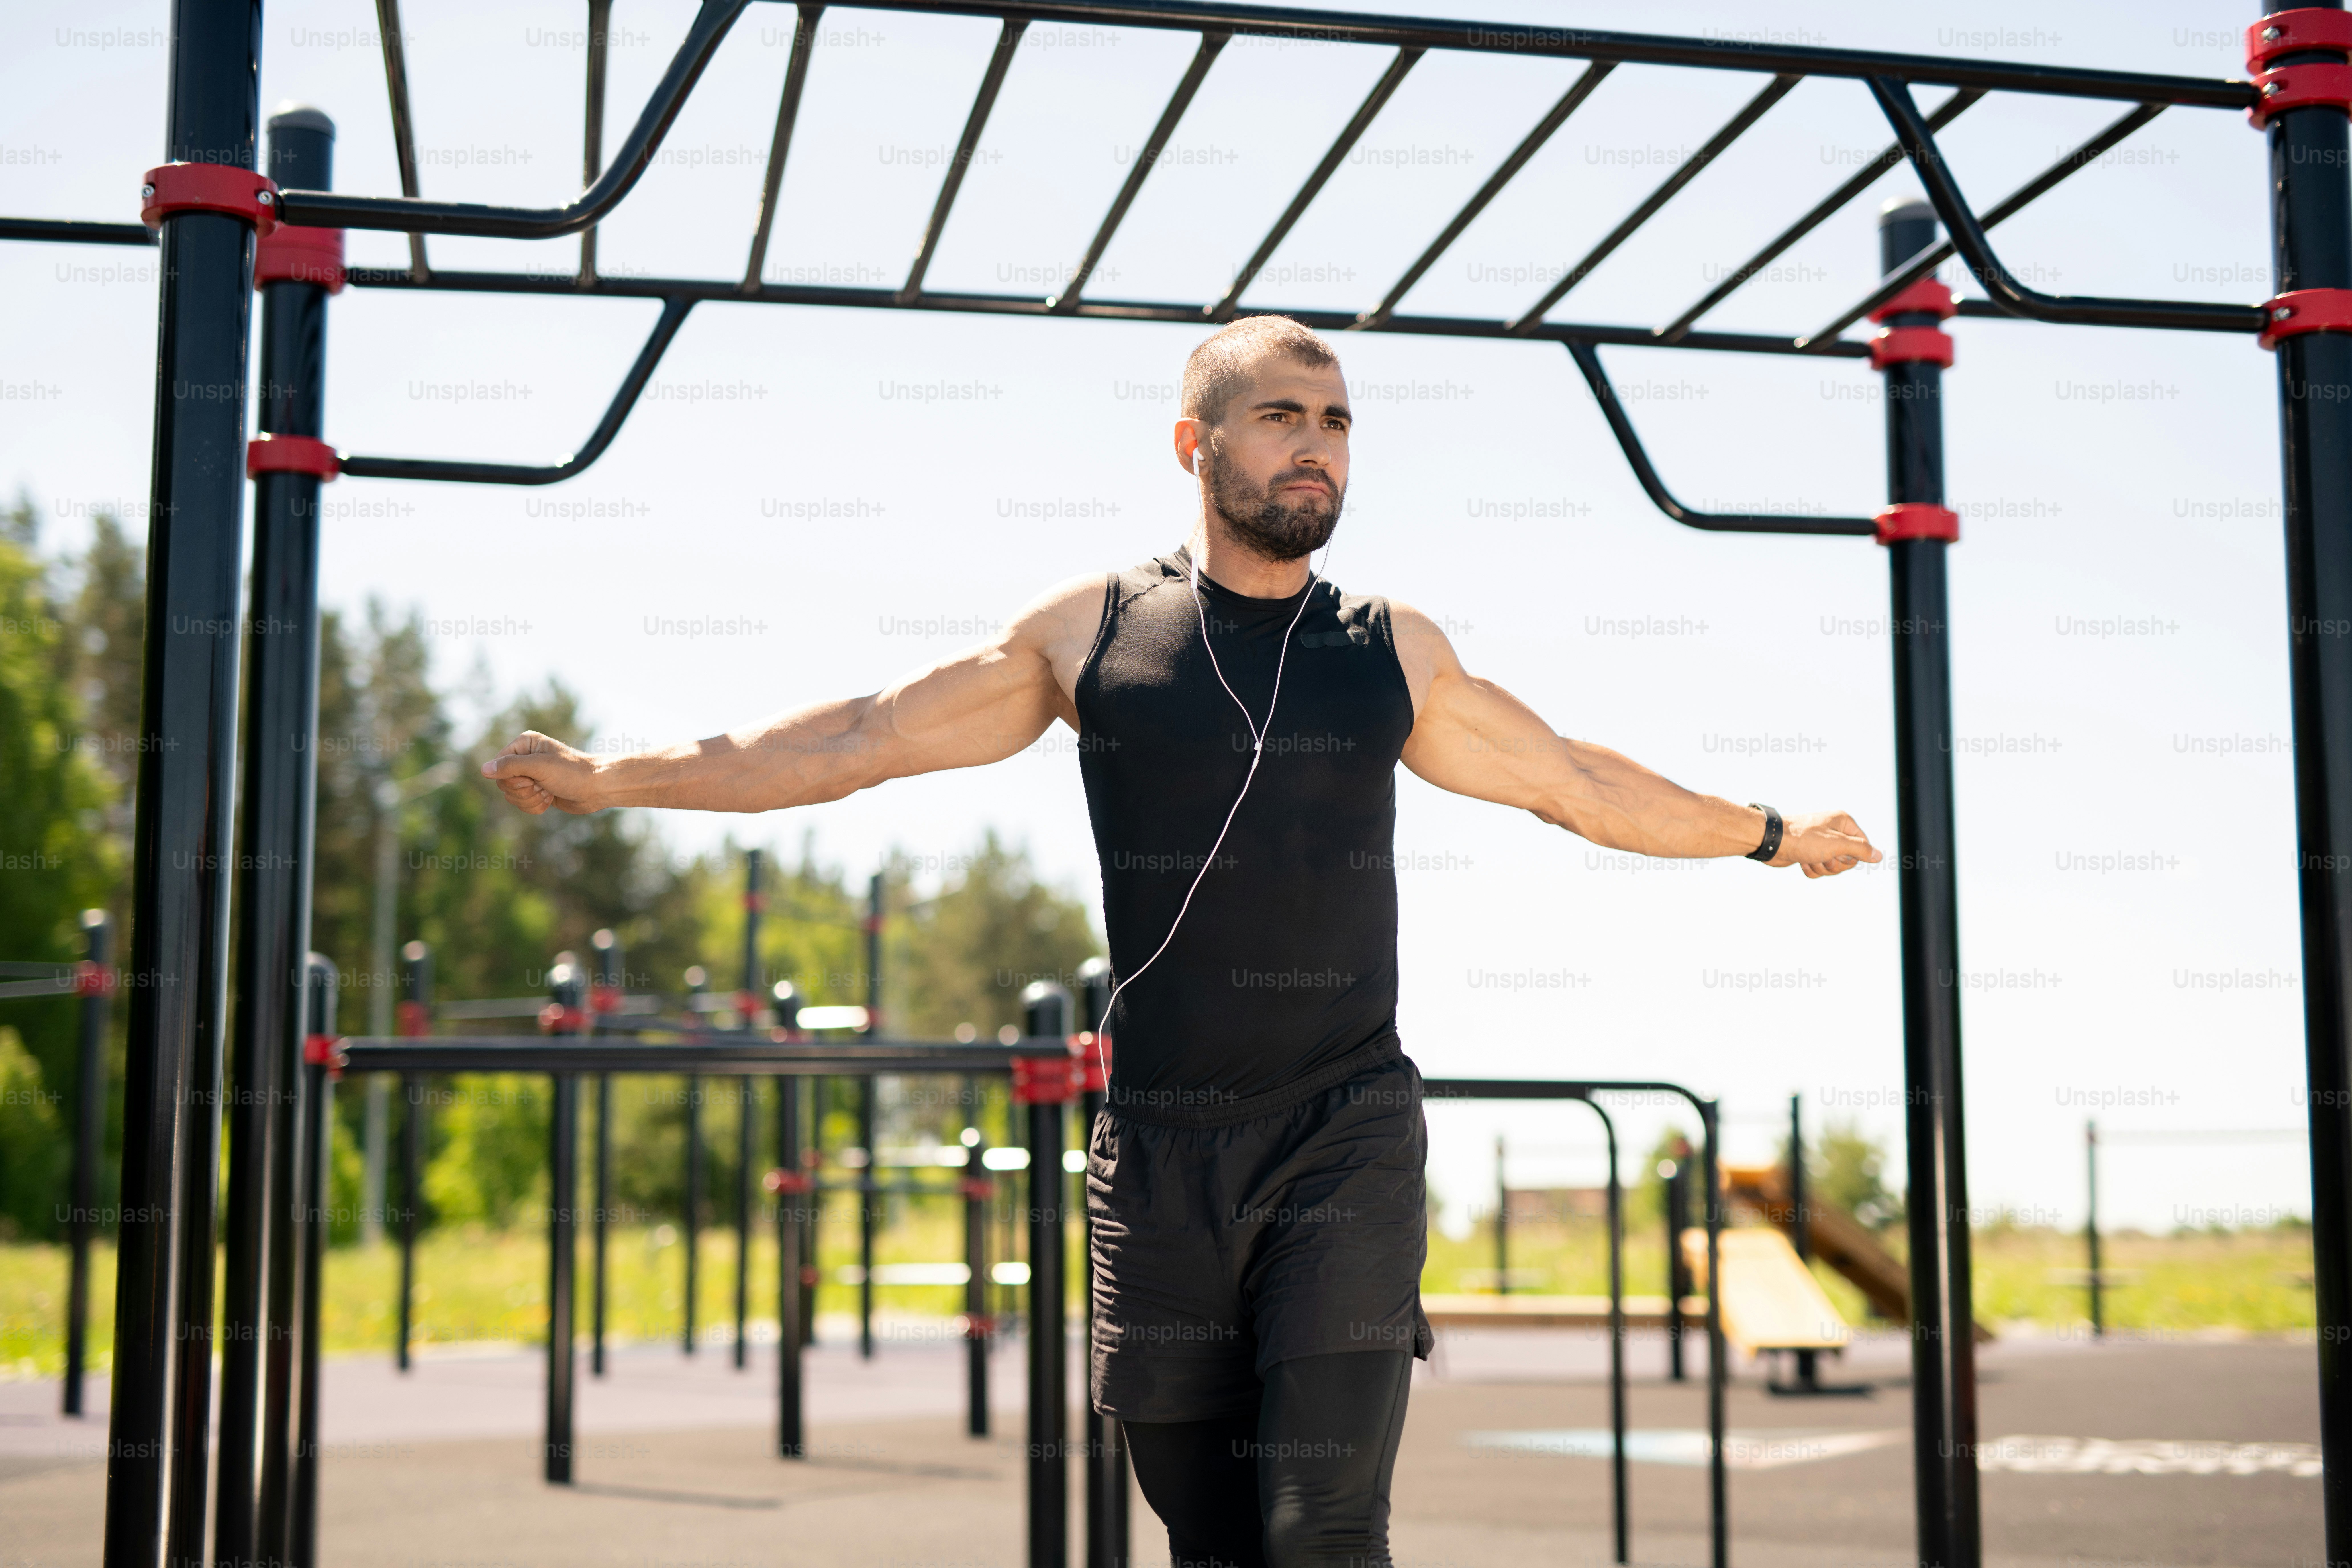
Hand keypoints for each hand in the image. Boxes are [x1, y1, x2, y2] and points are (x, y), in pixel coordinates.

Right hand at [482, 731, 600, 815]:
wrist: (597, 788)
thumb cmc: (571, 772)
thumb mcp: (539, 766)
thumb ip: (510, 766)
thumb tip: (483, 770)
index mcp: (524, 744)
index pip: (498, 766)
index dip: (512, 778)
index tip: (532, 779)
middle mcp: (525, 758)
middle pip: (503, 783)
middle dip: (523, 790)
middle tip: (543, 785)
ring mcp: (530, 775)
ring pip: (512, 796)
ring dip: (531, 799)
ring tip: (549, 791)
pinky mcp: (537, 791)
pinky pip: (522, 804)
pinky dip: (535, 806)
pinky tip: (550, 799)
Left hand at [1772, 810, 1881, 877]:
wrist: (1772, 842)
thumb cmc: (1804, 839)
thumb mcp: (1837, 844)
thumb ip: (1860, 850)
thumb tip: (1878, 855)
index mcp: (1843, 823)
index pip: (1862, 846)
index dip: (1852, 856)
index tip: (1838, 853)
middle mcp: (1833, 831)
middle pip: (1848, 858)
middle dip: (1834, 862)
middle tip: (1821, 855)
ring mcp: (1821, 843)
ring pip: (1833, 865)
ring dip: (1821, 867)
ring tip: (1809, 857)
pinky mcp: (1809, 853)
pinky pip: (1819, 869)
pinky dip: (1811, 869)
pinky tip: (1801, 861)